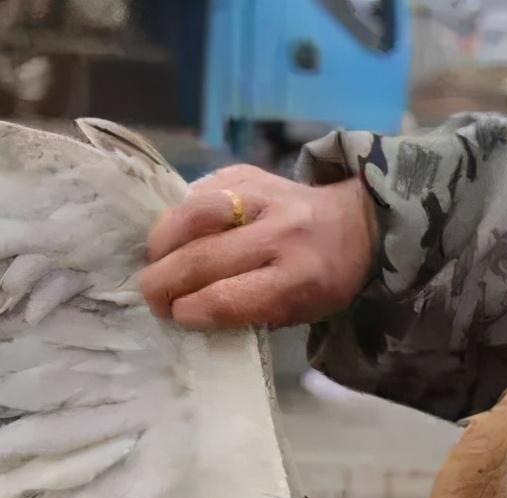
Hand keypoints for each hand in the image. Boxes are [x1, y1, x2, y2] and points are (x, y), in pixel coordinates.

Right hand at [140, 164, 378, 330]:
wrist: (355, 224)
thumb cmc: (322, 281)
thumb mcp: (297, 311)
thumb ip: (247, 312)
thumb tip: (187, 309)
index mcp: (298, 279)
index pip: (226, 298)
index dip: (190, 310)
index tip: (176, 316)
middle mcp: (281, 234)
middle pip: (203, 258)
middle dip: (165, 281)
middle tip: (151, 296)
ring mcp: (264, 196)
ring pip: (194, 215)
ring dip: (162, 241)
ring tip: (154, 260)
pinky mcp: (249, 172)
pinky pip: (201, 191)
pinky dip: (180, 215)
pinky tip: (177, 233)